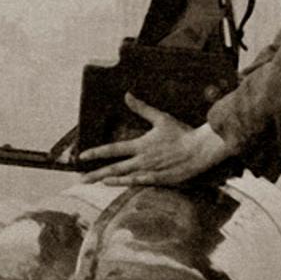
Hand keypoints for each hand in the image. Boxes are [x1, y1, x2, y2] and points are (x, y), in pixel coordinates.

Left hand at [79, 103, 239, 190]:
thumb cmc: (181, 133)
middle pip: (114, 168)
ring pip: (123, 177)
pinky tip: (112, 184)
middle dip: (96, 173)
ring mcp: (149, 171)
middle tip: (81, 179)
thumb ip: (142, 108)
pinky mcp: (158, 180)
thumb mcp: (161, 118)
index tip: (82, 156)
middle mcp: (142, 159)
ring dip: (106, 179)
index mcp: (141, 145)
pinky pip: (137, 183)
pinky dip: (123, 184)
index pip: (113, 149)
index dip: (96, 153)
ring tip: (92, 181)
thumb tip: (127, 95)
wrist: (199, 150)